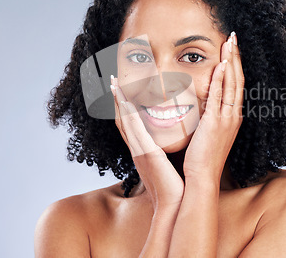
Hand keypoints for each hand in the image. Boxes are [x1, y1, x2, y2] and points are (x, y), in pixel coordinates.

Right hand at [111, 77, 183, 209]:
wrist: (174, 204)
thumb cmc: (171, 187)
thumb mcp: (164, 166)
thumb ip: (162, 153)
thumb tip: (166, 144)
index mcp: (141, 151)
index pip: (128, 124)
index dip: (122, 107)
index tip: (120, 91)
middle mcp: (136, 149)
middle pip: (121, 119)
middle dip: (116, 100)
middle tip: (112, 81)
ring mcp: (139, 151)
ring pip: (125, 121)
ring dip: (119, 102)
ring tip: (114, 84)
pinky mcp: (147, 154)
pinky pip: (135, 131)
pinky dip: (129, 116)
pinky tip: (126, 102)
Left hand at [183, 32, 243, 179]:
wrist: (201, 178)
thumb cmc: (202, 158)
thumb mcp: (208, 134)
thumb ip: (207, 117)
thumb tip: (201, 104)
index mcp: (232, 117)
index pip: (236, 85)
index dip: (235, 65)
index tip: (232, 48)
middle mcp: (233, 116)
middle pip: (238, 79)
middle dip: (236, 56)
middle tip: (234, 36)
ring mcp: (227, 119)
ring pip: (232, 84)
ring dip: (232, 61)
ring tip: (230, 41)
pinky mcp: (216, 123)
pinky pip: (221, 96)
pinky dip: (223, 79)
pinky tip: (222, 63)